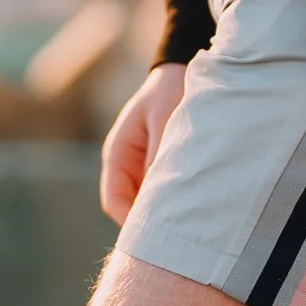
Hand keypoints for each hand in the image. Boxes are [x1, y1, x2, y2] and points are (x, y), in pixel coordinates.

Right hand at [99, 63, 186, 224]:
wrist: (181, 72)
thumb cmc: (170, 91)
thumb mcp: (165, 119)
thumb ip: (160, 153)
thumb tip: (156, 190)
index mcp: (117, 152)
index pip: (113, 200)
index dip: (130, 222)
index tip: (155, 233)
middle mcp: (124, 164)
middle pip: (128, 208)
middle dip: (147, 221)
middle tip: (177, 233)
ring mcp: (140, 167)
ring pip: (144, 203)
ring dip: (161, 210)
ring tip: (188, 216)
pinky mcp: (157, 166)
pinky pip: (159, 192)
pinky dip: (171, 199)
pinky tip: (193, 201)